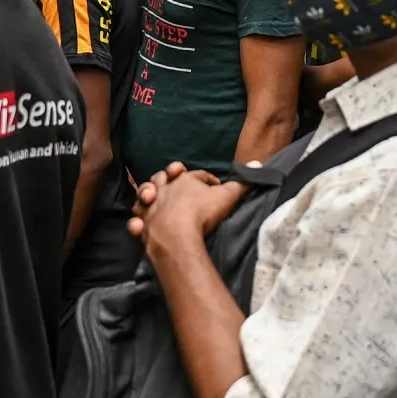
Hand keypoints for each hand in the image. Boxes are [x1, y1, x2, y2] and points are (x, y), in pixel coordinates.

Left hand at [129, 163, 246, 258]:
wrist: (177, 234)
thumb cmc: (203, 212)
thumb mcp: (228, 196)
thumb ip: (243, 181)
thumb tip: (259, 163)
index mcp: (185, 180)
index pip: (197, 175)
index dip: (207, 179)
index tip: (216, 187)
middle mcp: (165, 189)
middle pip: (164, 178)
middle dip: (170, 179)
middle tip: (177, 182)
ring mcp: (152, 207)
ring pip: (145, 195)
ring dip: (149, 196)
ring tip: (155, 199)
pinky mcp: (143, 224)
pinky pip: (137, 220)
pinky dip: (138, 221)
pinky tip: (141, 224)